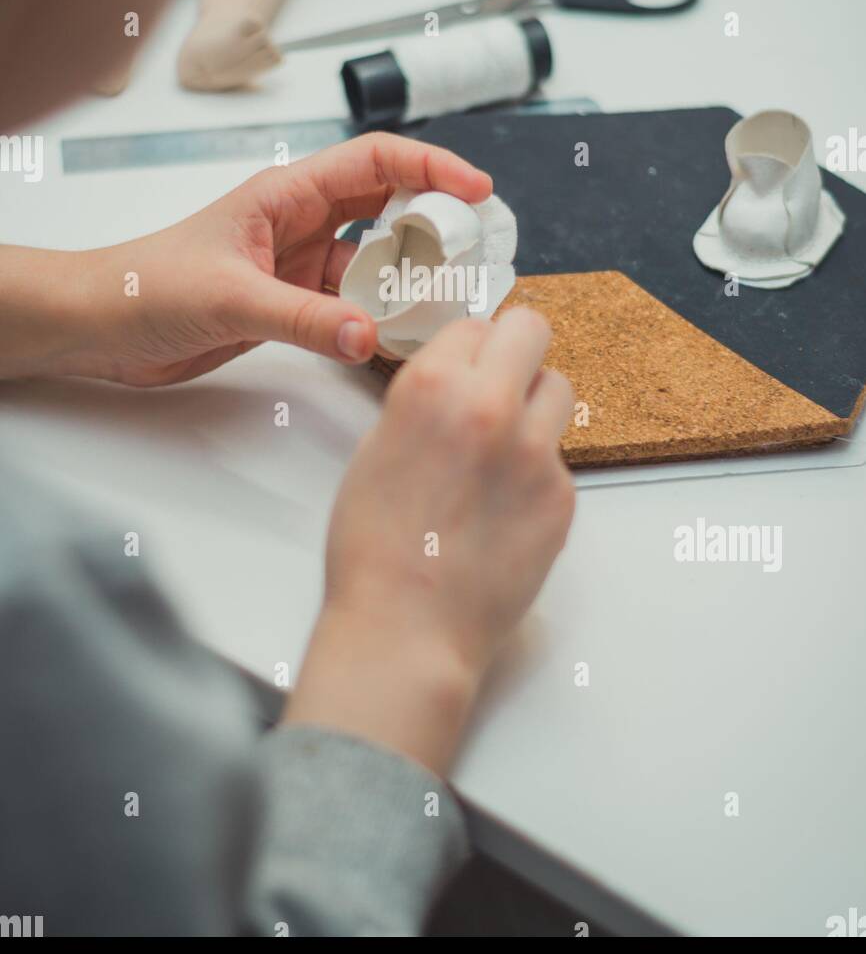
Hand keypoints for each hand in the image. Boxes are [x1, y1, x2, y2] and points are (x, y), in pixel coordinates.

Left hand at [0, 133, 490, 385]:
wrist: (102, 327)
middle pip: (389, 205)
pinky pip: (353, 305)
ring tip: (450, 301)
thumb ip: (302, 319)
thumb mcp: (230, 299)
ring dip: (410, 278)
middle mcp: (300, 222)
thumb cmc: (145, 287)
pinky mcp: (293, 303)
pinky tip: (401, 338)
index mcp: (286, 193)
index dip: (432, 165)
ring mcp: (299, 264)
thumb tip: (370, 335)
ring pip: (375, 261)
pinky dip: (380, 319)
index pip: (374, 160)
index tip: (477, 190)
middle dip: (436, 222)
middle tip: (479, 251)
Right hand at [288, 310, 575, 774]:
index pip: (472, 324)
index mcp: (430, 386)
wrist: (407, 629)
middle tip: (502, 378)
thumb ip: (422, 400)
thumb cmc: (373, 549)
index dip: (466, 348)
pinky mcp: (563, 495)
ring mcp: (536, 451)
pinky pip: (559, 456)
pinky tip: (504, 507)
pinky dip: (536, 469)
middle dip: (515, 347)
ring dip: (535, 403)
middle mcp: (490, 406)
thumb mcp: (375, 448)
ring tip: (504, 447)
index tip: (464, 366)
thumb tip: (456, 378)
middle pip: (531, 328)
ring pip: (558, 387)